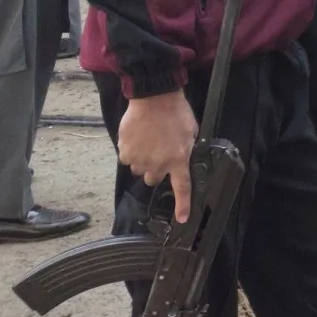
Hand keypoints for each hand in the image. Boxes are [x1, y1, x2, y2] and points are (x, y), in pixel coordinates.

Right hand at [117, 90, 198, 223]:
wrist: (154, 98)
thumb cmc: (177, 112)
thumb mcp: (191, 132)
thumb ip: (187, 149)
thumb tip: (184, 159)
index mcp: (178, 159)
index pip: (182, 187)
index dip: (183, 205)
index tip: (182, 219)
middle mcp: (159, 164)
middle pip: (155, 180)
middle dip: (156, 170)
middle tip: (159, 153)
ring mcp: (140, 159)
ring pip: (140, 170)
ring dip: (144, 161)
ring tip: (149, 141)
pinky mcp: (125, 152)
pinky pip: (127, 159)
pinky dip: (131, 152)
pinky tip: (138, 138)